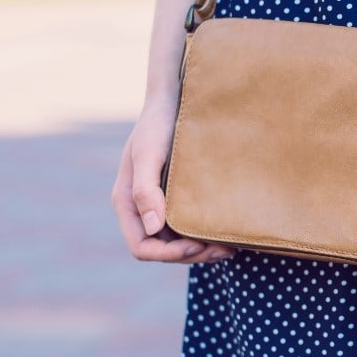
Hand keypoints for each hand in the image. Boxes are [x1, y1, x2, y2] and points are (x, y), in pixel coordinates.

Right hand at [110, 99, 236, 263]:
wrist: (172, 101)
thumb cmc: (157, 124)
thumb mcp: (149, 154)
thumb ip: (145, 190)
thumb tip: (153, 228)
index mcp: (127, 202)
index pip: (142, 247)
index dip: (168, 254)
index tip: (196, 245)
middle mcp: (141, 209)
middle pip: (162, 250)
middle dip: (191, 255)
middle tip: (224, 250)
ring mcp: (158, 205)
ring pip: (176, 242)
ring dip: (201, 249)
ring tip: (230, 246)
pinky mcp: (175, 198)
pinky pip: (187, 227)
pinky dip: (205, 235)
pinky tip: (226, 231)